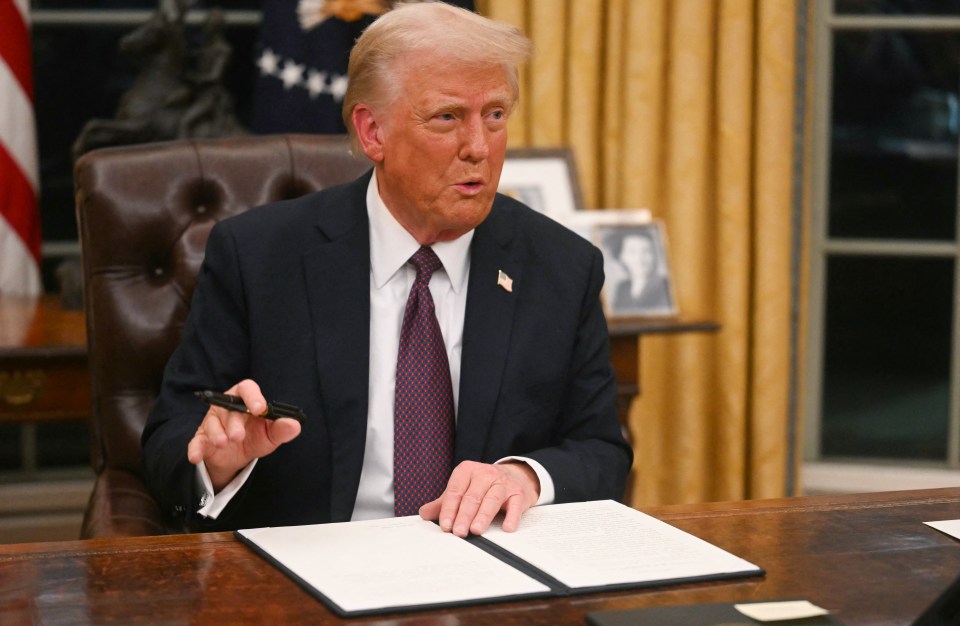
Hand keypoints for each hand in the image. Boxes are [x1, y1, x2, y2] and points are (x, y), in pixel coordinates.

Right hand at [186, 379, 300, 491]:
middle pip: (228, 408)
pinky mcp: (201, 439)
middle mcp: (226, 407)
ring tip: (224, 443)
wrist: (237, 457)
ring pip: (211, 424)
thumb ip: (281, 429)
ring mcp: (212, 422)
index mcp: (244, 400)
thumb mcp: (270, 435)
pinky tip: (195, 457)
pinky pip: (196, 442)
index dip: (253, 396)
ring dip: (217, 434)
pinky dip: (195, 449)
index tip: (260, 409)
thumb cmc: (255, 437)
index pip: (246, 388)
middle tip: (238, 436)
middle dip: (233, 422)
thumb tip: (295, 425)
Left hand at [419, 461, 539, 536]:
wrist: (515, 475)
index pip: (455, 491)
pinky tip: (506, 527)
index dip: (449, 509)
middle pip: (472, 497)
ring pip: (491, 500)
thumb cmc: (483, 486)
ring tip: (475, 530)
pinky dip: (511, 517)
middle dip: (464, 516)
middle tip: (458, 532)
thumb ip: (444, 502)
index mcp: (467, 471)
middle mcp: (485, 473)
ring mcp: (503, 483)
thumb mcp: (462, 489)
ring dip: (483, 516)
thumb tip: (424, 513)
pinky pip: (515, 505)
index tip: (445, 525)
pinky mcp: (518, 493)